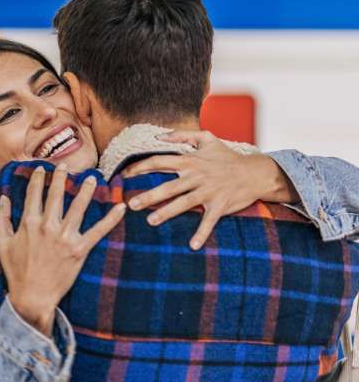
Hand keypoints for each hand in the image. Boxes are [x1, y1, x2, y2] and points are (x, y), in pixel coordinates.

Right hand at [0, 165, 125, 333]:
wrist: (32, 296)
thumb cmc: (16, 270)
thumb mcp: (1, 243)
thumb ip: (1, 219)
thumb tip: (4, 198)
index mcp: (28, 223)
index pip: (34, 194)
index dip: (38, 179)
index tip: (42, 169)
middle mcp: (47, 227)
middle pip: (56, 195)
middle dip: (61, 178)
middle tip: (65, 166)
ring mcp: (65, 238)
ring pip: (78, 207)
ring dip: (86, 190)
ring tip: (92, 178)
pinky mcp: (79, 250)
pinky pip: (98, 231)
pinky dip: (111, 219)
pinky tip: (120, 208)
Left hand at [122, 130, 294, 249]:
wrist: (255, 172)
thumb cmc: (227, 157)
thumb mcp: (207, 138)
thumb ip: (183, 135)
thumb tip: (159, 136)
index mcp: (190, 161)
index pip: (160, 161)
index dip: (141, 167)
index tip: (125, 175)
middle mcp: (197, 176)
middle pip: (169, 186)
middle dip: (149, 196)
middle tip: (131, 205)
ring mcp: (209, 191)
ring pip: (184, 203)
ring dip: (168, 212)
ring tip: (151, 221)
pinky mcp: (220, 205)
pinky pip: (209, 220)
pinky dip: (202, 233)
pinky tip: (192, 246)